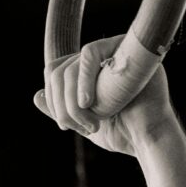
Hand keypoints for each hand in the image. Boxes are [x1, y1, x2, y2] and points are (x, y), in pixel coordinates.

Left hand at [33, 35, 171, 155]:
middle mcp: (105, 56)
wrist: (148, 139)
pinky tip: (89, 103)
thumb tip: (36, 94)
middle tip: (73, 127)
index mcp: (95, 70)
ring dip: (72, 102)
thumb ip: (62, 109)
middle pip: (60, 68)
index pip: (59, 71)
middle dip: (60, 103)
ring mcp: (116, 50)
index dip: (54, 96)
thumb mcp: (84, 122)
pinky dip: (82, 80)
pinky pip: (89, 52)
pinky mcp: (127, 47)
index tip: (64, 124)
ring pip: (70, 65)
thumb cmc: (123, 133)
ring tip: (91, 124)